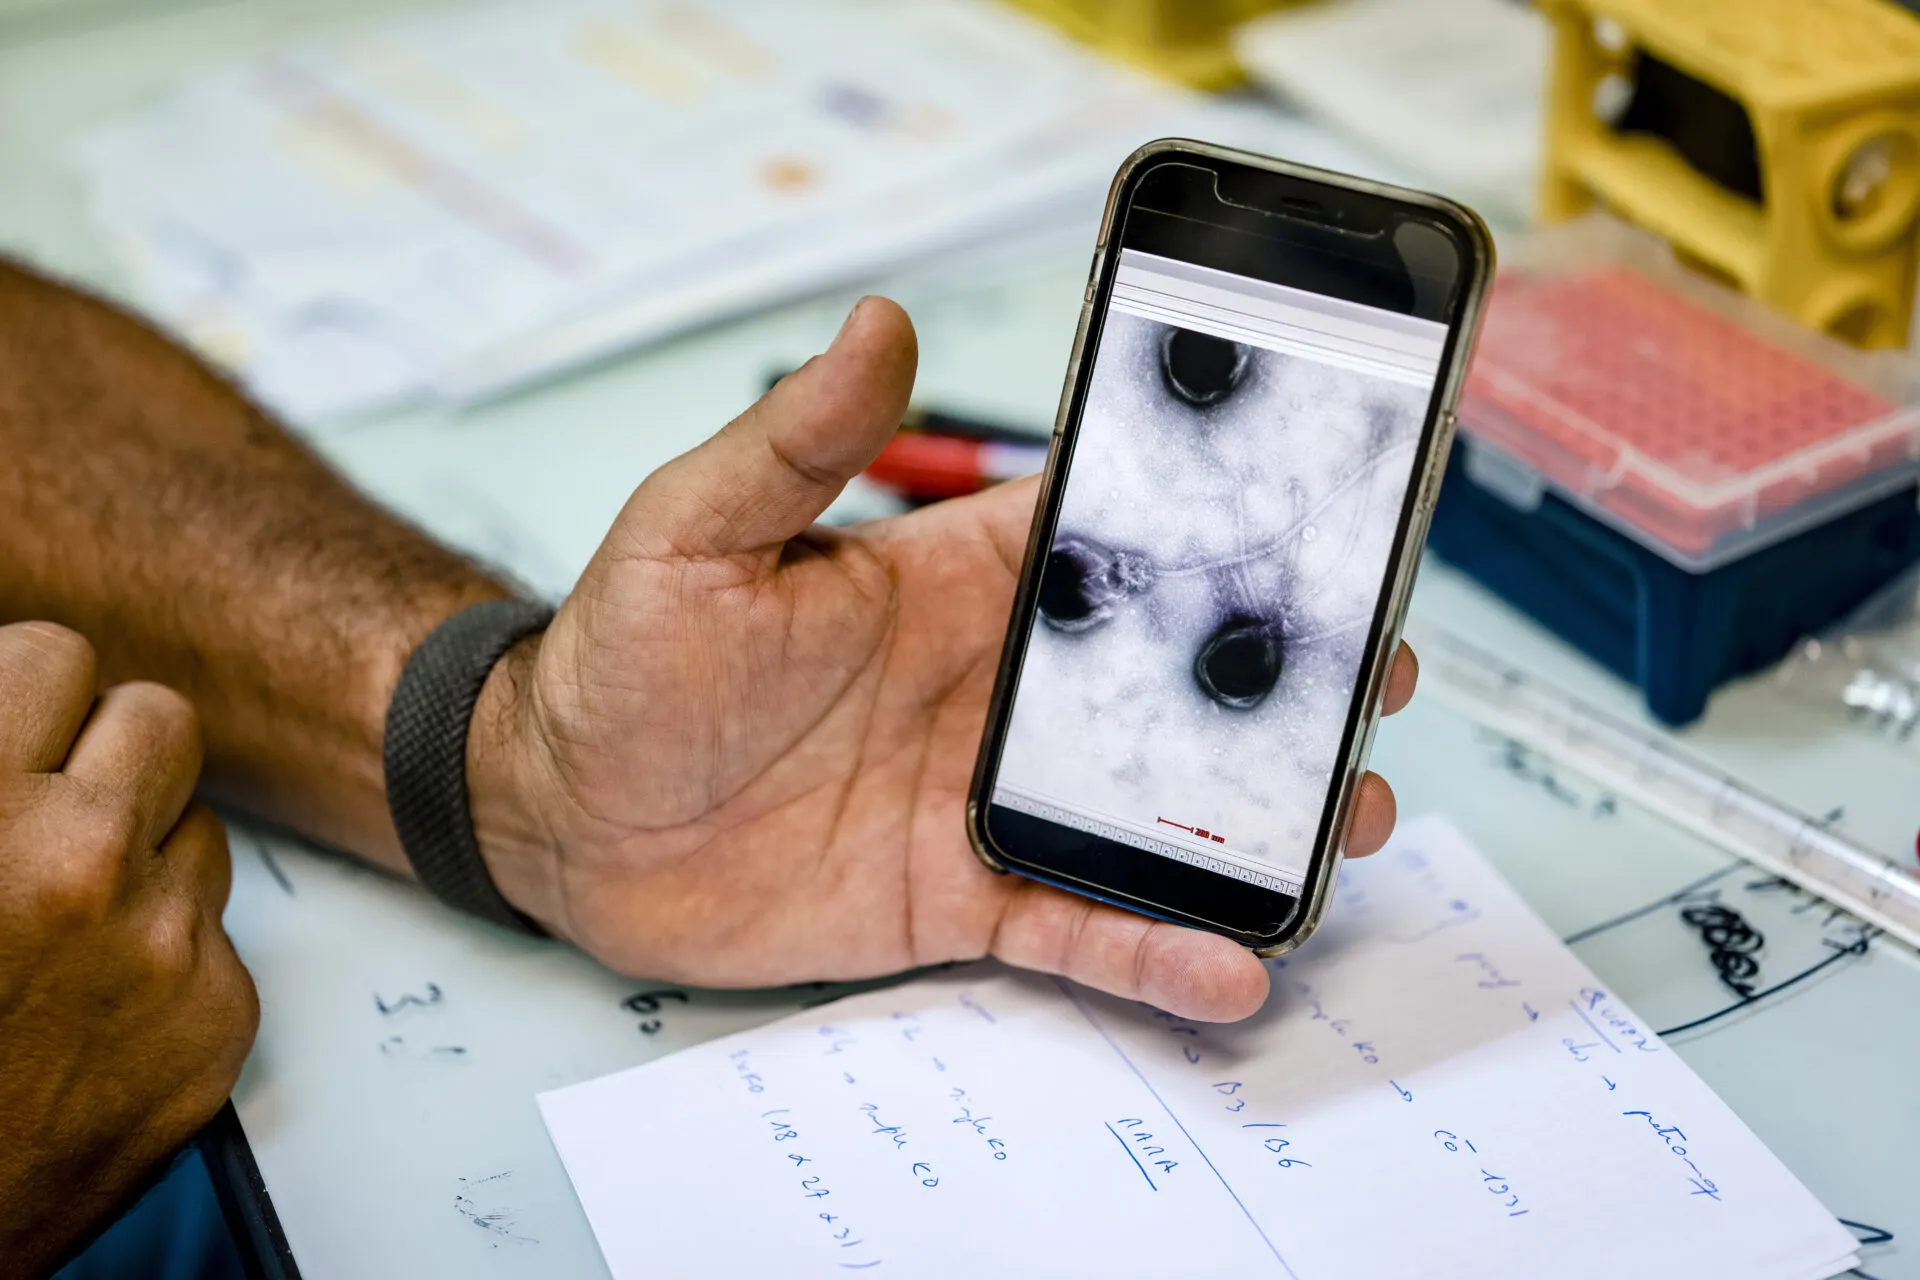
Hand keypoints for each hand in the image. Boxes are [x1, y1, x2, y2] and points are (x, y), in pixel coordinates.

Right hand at [0, 623, 256, 1276]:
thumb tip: (19, 685)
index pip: (59, 656)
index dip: (33, 697)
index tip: (19, 730)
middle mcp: (78, 860)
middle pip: (160, 719)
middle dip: (108, 755)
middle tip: (54, 808)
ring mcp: (160, 940)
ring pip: (199, 824)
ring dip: (144, 853)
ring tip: (59, 924)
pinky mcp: (218, 1012)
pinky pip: (214, 927)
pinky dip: (164, 949)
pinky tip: (89, 1004)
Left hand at [472, 300, 1416, 1021]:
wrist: (566, 816)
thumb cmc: (624, 658)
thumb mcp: (696, 532)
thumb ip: (796, 441)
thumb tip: (876, 322)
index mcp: (960, 582)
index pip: (1115, 544)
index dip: (1220, 532)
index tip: (1329, 525)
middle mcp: (997, 688)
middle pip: (1169, 681)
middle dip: (1278, 683)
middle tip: (1375, 686)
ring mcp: (987, 798)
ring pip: (1150, 811)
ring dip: (1251, 822)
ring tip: (1345, 830)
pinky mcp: (958, 900)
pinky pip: (1076, 925)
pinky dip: (1153, 948)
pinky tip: (1230, 964)